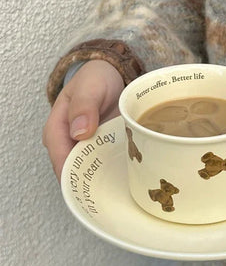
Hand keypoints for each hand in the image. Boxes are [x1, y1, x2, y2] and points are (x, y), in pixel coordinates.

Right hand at [43, 60, 123, 181]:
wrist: (111, 73)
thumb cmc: (96, 78)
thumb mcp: (90, 86)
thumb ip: (84, 106)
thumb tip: (78, 132)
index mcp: (57, 129)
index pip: (60, 159)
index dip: (74, 175)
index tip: (91, 187)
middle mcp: (68, 142)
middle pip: (75, 171)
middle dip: (92, 182)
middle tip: (112, 191)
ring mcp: (86, 147)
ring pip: (91, 171)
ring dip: (105, 179)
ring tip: (122, 187)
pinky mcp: (101, 147)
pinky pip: (105, 164)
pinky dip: (115, 170)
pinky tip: (128, 175)